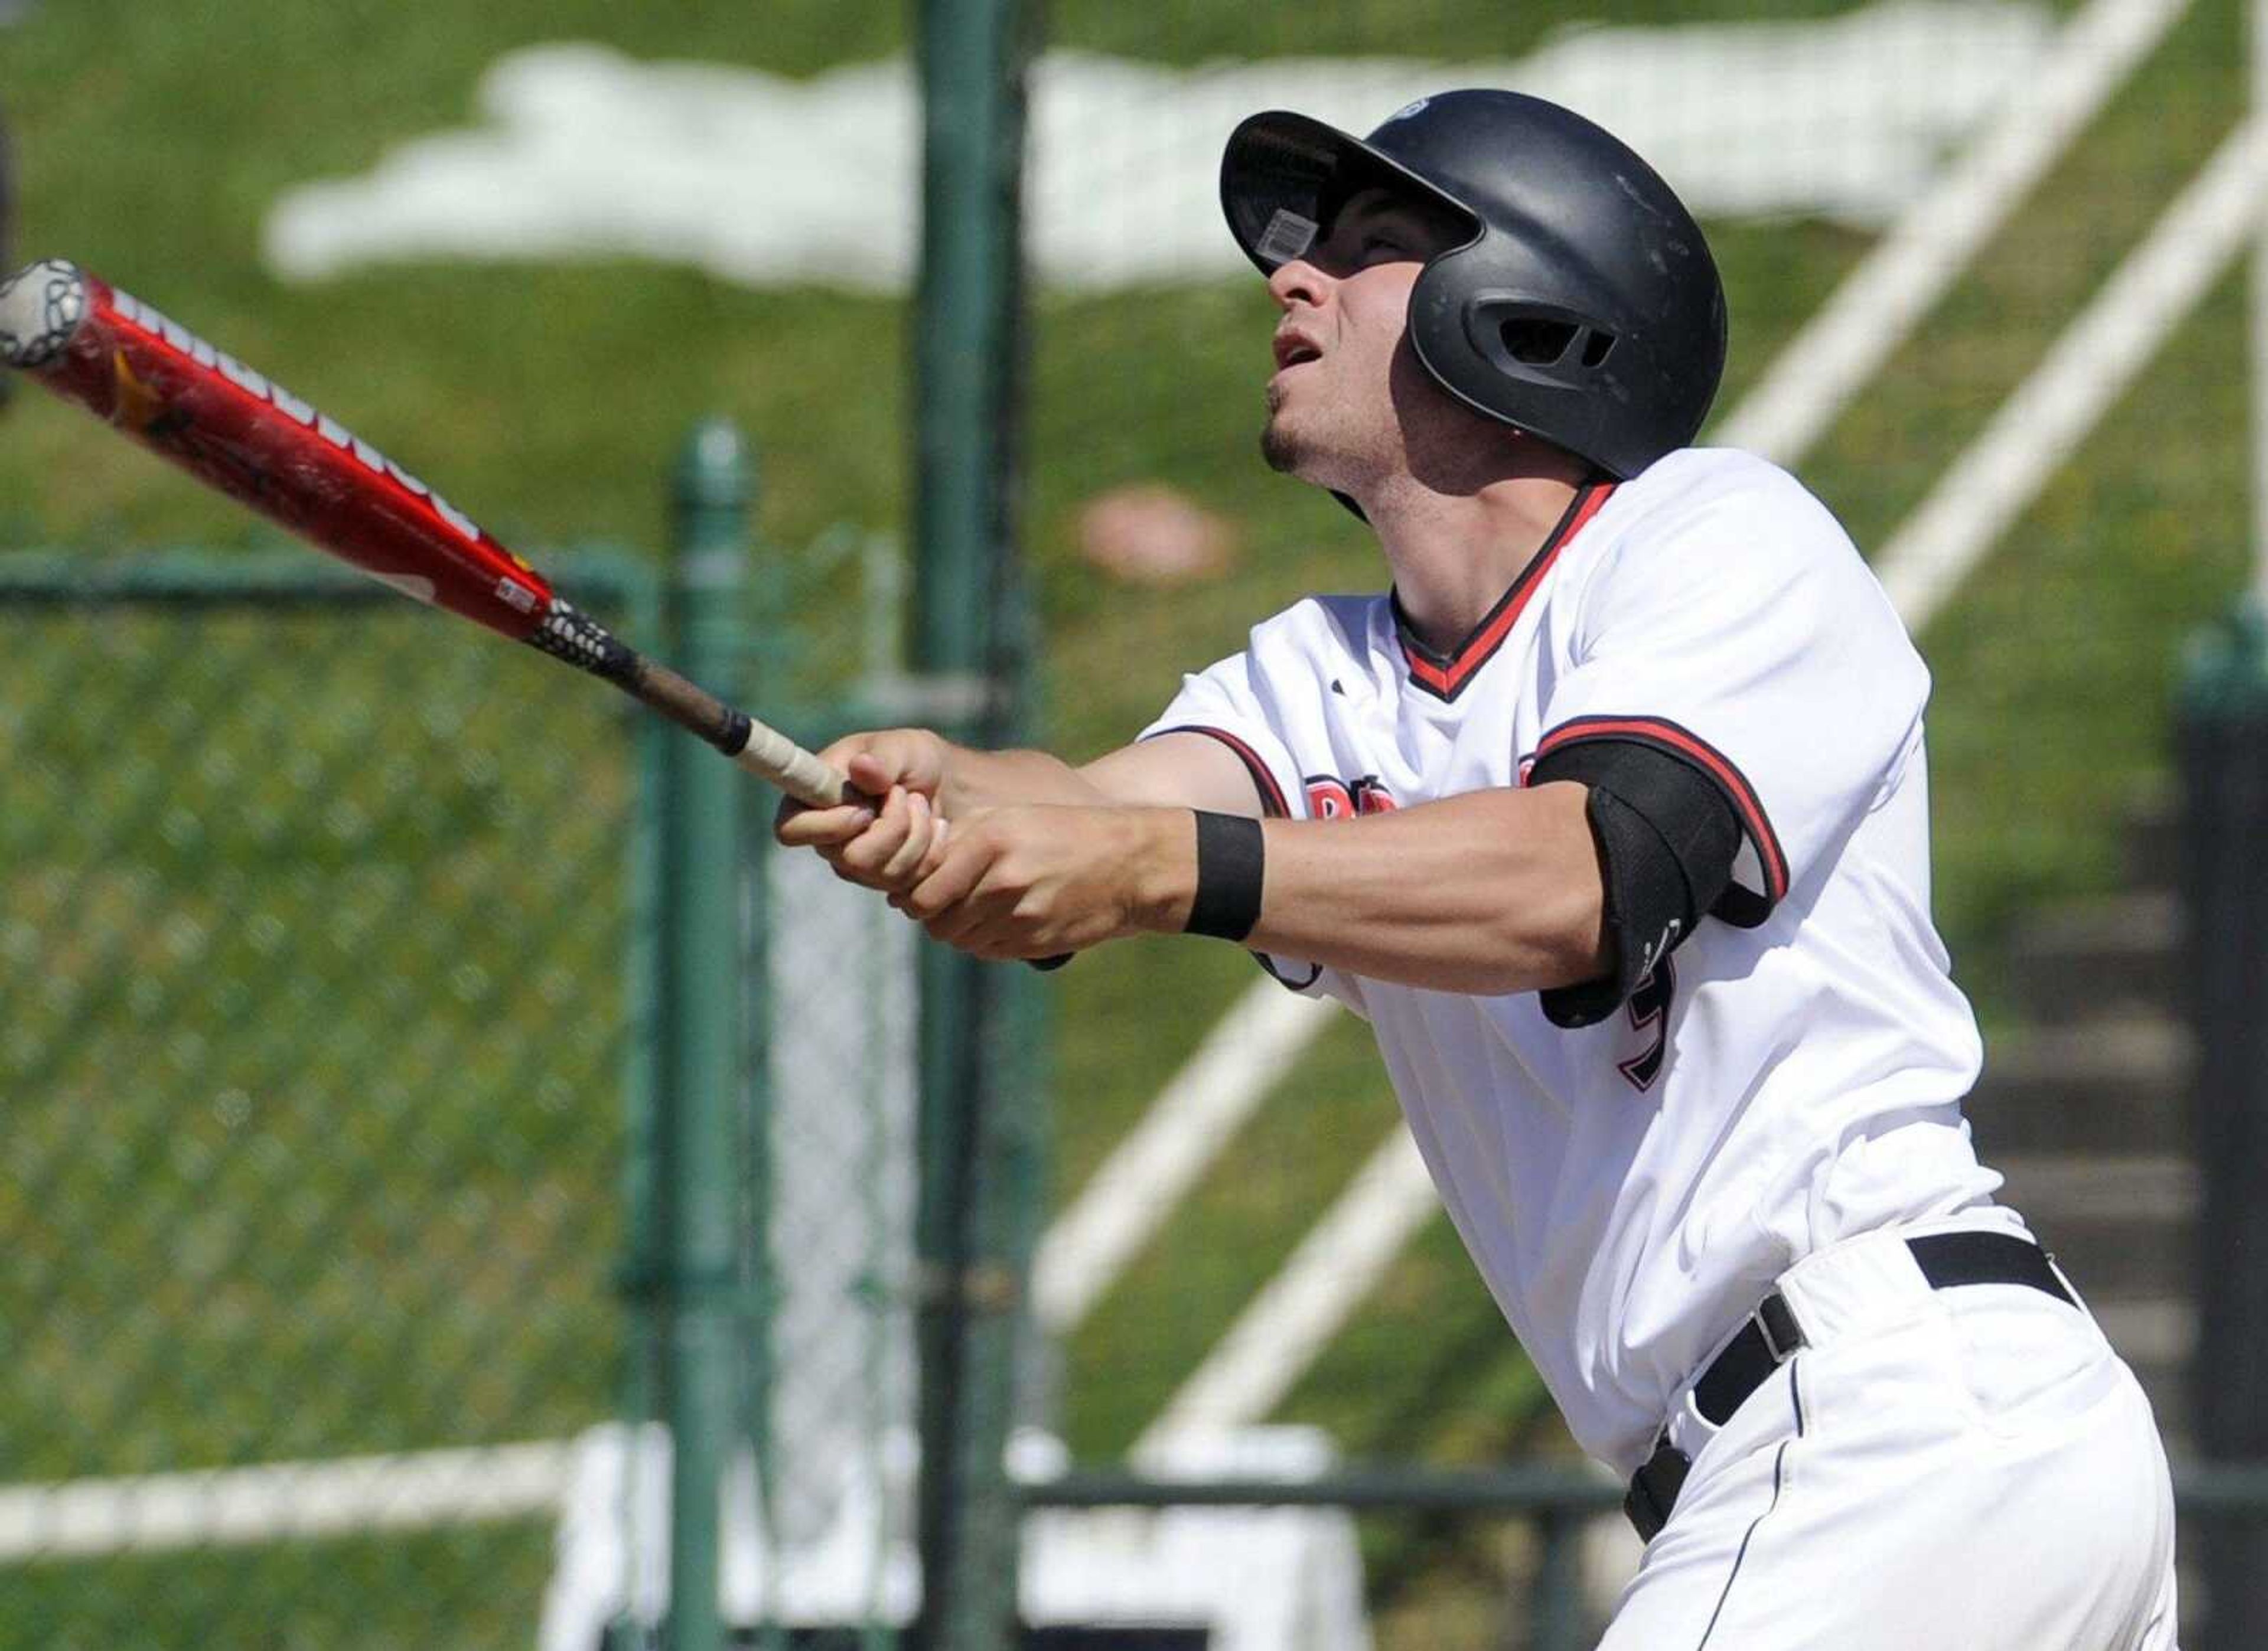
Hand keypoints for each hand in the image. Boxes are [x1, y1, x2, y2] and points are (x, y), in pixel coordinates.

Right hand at [774, 729, 952, 894]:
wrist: (948, 784)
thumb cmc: (912, 760)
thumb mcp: (901, 747)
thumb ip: (882, 759)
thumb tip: (863, 768)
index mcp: (813, 799)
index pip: (791, 830)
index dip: (828, 826)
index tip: (865, 810)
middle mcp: (829, 839)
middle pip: (851, 860)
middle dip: (893, 826)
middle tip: (906, 795)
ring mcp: (857, 865)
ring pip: (886, 874)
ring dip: (918, 833)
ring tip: (921, 804)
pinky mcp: (886, 881)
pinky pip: (912, 883)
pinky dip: (933, 851)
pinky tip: (936, 827)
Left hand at [900, 805, 1188, 960]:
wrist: (1131, 865)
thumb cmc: (1064, 833)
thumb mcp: (1010, 817)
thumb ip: (959, 837)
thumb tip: (912, 867)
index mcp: (991, 842)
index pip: (923, 891)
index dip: (913, 895)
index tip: (918, 888)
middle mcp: (1003, 882)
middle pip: (938, 921)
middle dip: (933, 914)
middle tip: (942, 900)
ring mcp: (1021, 917)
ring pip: (961, 940)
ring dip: (959, 927)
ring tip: (975, 905)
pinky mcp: (1036, 943)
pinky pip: (989, 950)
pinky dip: (984, 938)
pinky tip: (1000, 917)